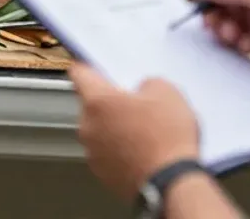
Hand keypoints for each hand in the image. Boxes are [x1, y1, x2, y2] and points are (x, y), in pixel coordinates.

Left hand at [69, 64, 200, 199]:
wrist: (171, 183)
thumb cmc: (166, 139)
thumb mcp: (167, 92)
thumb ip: (147, 82)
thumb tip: (143, 90)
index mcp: (97, 100)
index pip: (79, 73)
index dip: (87, 66)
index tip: (91, 66)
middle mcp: (87, 126)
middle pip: (91, 105)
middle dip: (110, 103)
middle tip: (136, 105)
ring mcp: (92, 152)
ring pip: (99, 130)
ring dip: (114, 128)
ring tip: (144, 133)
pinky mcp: (102, 173)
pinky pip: (107, 153)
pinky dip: (120, 150)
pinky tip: (143, 152)